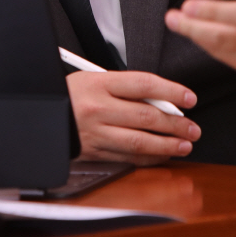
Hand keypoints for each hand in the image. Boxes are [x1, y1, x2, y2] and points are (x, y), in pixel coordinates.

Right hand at [66, 70, 199, 165]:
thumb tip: (162, 99)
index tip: (189, 98)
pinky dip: (149, 157)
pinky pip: (127, 157)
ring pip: (140, 141)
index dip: (172, 91)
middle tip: (192, 127)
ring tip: (185, 145)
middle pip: (146, 115)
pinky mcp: (93, 151)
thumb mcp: (94, 79)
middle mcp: (97, 108)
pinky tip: (162, 155)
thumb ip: (126, 88)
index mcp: (99, 83)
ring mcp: (95, 132)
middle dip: (176, 123)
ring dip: (167, 145)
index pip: (144, 84)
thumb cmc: (71, 94)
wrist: (42, 115)